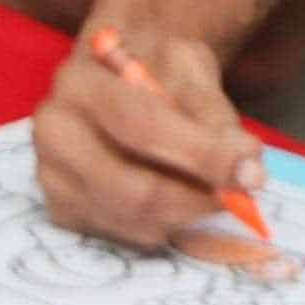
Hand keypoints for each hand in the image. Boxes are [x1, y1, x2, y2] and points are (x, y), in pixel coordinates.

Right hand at [32, 24, 264, 253]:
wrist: (117, 77)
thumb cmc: (153, 70)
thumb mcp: (188, 68)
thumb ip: (215, 115)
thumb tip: (247, 166)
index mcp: (78, 82)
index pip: (140, 125)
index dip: (200, 155)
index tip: (252, 173)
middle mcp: (53, 131)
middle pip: (132, 188)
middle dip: (197, 199)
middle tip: (240, 196)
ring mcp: (52, 176)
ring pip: (135, 220)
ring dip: (188, 215)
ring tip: (211, 191)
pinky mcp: (62, 211)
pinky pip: (127, 236)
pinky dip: (166, 226)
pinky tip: (178, 199)